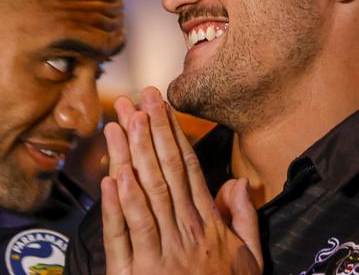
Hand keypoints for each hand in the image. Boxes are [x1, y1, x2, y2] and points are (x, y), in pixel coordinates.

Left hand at [101, 87, 262, 273]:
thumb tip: (238, 181)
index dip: (171, 134)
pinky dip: (117, 208)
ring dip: (130, 159)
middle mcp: (183, 233)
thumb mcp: (248, 260)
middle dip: (149, 133)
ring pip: (143, 197)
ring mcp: (159, 254)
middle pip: (163, 174)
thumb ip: (244, 219)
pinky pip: (125, 238)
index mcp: (207, 226)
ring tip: (119, 125)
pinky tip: (111, 179)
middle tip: (136, 99)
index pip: (186, 169)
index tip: (159, 105)